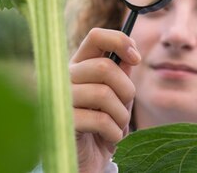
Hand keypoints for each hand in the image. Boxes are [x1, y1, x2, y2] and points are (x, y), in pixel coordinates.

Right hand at [70, 28, 139, 172]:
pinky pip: (99, 120)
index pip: (96, 36)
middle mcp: (65, 77)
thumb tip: (130, 54)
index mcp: (79, 65)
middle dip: (126, 89)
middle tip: (126, 106)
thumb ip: (121, 74)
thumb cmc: (102, 126)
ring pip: (103, 93)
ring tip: (118, 126)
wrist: (88, 161)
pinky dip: (114, 132)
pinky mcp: (63, 122)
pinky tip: (110, 138)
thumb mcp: (117, 97)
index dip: (120, 41)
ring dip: (121, 115)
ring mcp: (60, 99)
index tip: (136, 58)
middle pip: (105, 67)